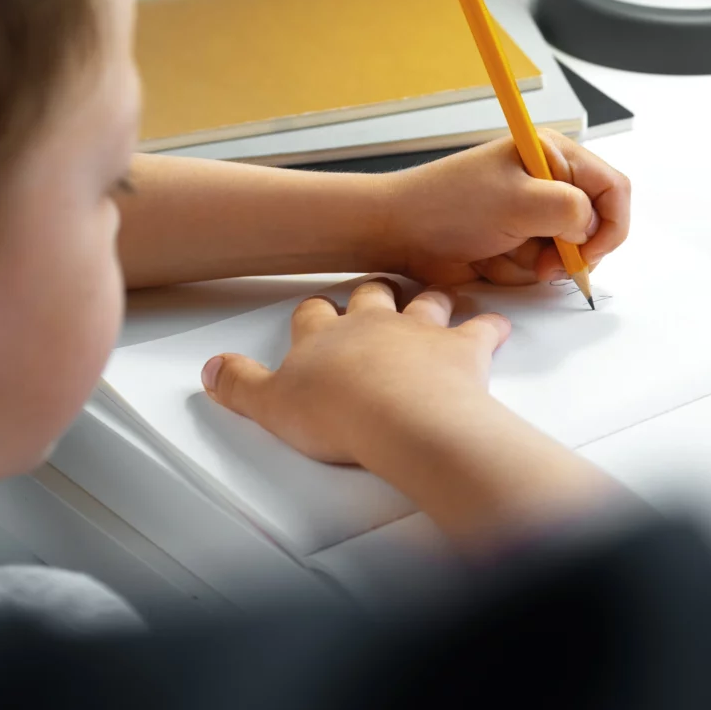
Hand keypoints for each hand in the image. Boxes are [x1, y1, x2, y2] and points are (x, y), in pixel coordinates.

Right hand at [202, 280, 506, 465]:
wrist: (400, 419)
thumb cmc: (339, 413)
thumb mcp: (269, 406)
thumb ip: (240, 385)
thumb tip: (213, 370)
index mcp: (324, 337)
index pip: (313, 313)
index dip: (315, 312)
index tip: (317, 310)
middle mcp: (374, 324)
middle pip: (371, 294)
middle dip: (372, 291)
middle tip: (375, 290)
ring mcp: (420, 331)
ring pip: (426, 301)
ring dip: (430, 300)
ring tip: (434, 299)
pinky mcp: (463, 347)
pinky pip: (482, 328)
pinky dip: (490, 326)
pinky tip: (496, 326)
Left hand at [376, 134, 631, 287]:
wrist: (400, 232)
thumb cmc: (448, 205)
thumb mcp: (516, 201)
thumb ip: (568, 209)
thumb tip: (589, 229)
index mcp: (553, 155)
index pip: (613, 189)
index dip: (610, 225)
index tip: (587, 252)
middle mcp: (549, 182)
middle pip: (596, 226)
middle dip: (571, 252)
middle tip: (544, 263)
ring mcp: (534, 214)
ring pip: (569, 252)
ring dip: (539, 263)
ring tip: (503, 254)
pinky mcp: (519, 240)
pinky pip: (542, 266)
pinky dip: (520, 270)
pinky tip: (491, 259)